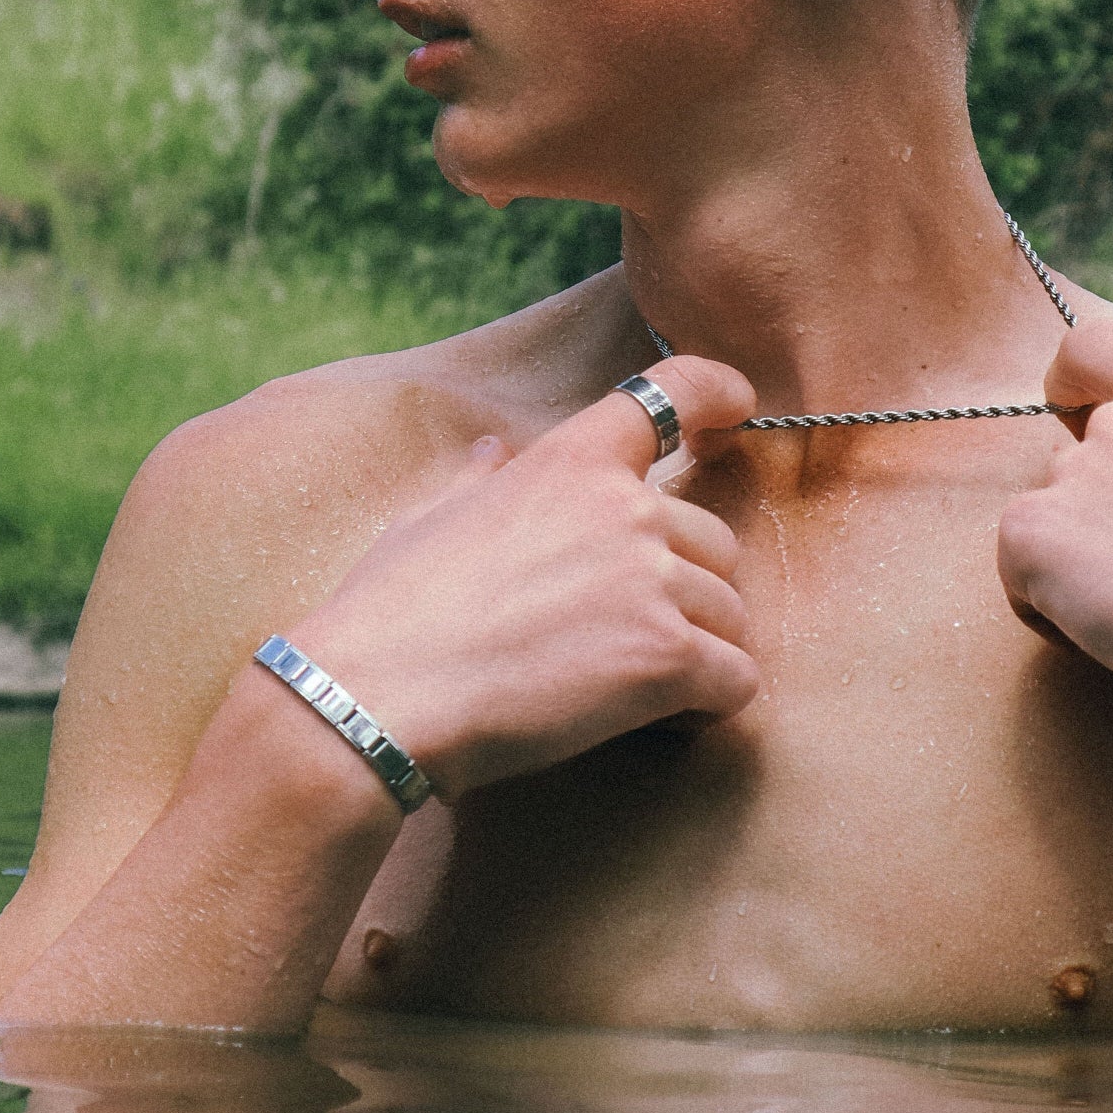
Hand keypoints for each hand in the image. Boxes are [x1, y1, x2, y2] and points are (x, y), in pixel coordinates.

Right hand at [286, 357, 759, 799]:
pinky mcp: (666, 656)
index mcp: (572, 460)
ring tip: (628, 691)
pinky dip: (707, 706)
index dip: (717, 392)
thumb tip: (493, 452)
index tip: (738, 407)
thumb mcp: (430, 518)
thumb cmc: (391, 612)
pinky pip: (736, 680)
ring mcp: (652, 579)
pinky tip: (657, 722)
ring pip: (730, 617)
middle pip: (716, 542)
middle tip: (624, 639)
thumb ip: (481, 481)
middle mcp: (628, 507)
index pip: (672, 390)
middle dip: (686, 592)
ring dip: (696, 655)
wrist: (374, 698)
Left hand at [995, 295, 1112, 826]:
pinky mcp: (1029, 540)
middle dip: (1105, 505)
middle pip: (1075, 453)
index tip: (1088, 416)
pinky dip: (1048, 609)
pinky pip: (1019, 574)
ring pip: (1052, 518)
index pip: (1089, 348)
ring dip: (1083, 559)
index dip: (1076, 383)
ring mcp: (1069, 480)